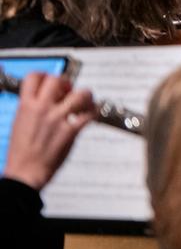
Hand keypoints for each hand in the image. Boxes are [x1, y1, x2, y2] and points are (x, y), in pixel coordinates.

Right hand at [2, 73, 92, 190]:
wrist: (25, 172)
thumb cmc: (21, 152)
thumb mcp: (19, 123)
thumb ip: (32, 108)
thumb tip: (46, 97)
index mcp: (25, 106)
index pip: (34, 77)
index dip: (45, 76)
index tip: (51, 81)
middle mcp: (41, 109)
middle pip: (58, 80)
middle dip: (66, 83)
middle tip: (68, 91)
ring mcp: (57, 119)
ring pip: (80, 94)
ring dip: (85, 96)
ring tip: (84, 102)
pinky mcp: (71, 132)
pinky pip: (90, 114)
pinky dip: (94, 112)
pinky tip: (90, 114)